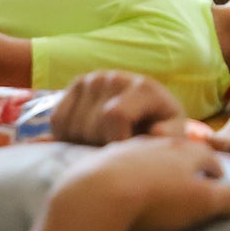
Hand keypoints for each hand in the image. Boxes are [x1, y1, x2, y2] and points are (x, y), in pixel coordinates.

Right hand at [50, 72, 188, 146]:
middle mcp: (115, 77)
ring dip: (84, 143)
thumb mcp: (172, 134)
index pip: (113, 115)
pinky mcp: (76, 86)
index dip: (116, 141)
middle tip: (116, 148)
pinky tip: (87, 137)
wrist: (146, 112)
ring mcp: (93, 79)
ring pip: (72, 126)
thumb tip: (156, 131)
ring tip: (104, 141)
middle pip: (91, 125)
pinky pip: (57, 121)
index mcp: (143, 87)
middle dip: (101, 145)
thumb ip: (168, 136)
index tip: (126, 153)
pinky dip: (66, 137)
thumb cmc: (159, 127)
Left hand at [83, 137, 229, 230]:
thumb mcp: (200, 202)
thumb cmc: (158, 198)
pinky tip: (123, 179)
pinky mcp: (102, 158)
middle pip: (178, 147)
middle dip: (185, 159)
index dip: (215, 166)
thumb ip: (227, 199)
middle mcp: (159, 142)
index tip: (218, 177)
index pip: (207, 155)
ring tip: (156, 175)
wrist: (100, 193)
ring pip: (148, 149)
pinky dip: (128, 168)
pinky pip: (121, 160)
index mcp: (186, 152)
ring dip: (155, 161)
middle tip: (188, 174)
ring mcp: (129, 148)